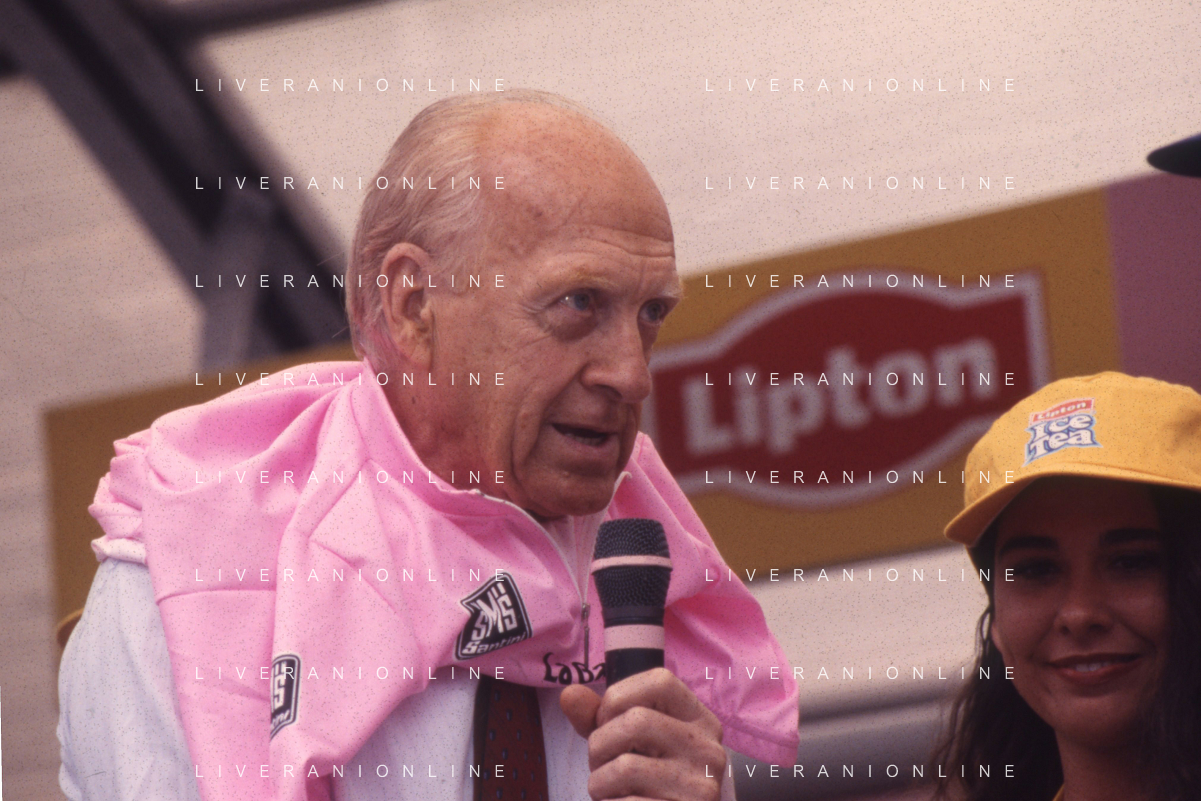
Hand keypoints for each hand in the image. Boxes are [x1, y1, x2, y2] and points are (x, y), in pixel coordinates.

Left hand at [560, 667, 725, 800]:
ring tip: (607, 790)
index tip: (605, 720)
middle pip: (636, 721)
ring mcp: (701, 784)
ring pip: (626, 767)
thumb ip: (600, 717)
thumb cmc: (648, 779)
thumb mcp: (629, 742)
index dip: (619, 695)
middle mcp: (708, 748)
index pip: (660, 681)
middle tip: (599, 765)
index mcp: (698, 719)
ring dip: (599, 782)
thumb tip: (569, 694)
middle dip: (599, 744)